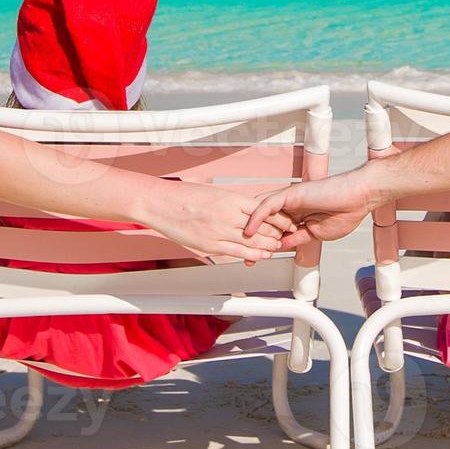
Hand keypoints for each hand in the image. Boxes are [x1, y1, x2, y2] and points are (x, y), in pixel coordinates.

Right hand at [138, 181, 293, 262]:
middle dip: (278, 234)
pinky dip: (252, 255)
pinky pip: (237, 253)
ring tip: (277, 248)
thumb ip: (231, 202)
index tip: (287, 221)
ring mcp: (219, 232)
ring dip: (268, 246)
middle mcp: (228, 215)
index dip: (279, 218)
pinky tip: (261, 256)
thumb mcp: (214, 192)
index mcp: (231, 198)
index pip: (264, 210)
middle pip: (263, 228)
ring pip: (253, 243)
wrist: (162, 204)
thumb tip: (244, 208)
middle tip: (286, 236)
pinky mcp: (210, 245)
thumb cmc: (184, 196)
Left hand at [247, 168, 384, 247]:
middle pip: (265, 222)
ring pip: (262, 212)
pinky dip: (256, 218)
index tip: (255, 258)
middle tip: (244, 256)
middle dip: (254, 239)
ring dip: (251, 230)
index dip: (265, 244)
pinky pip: (267, 205)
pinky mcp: (290, 194)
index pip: (275, 230)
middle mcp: (291, 207)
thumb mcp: (316, 234)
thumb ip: (296, 239)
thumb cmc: (346, 212)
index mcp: (298, 216)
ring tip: (241, 246)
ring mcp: (290, 199)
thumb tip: (281, 246)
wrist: (359, 197)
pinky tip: (249, 230)